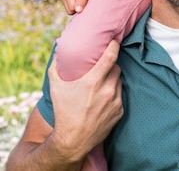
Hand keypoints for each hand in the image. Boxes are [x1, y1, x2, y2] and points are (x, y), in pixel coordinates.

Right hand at [48, 40, 123, 161]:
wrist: (72, 141)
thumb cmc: (63, 112)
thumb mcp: (55, 87)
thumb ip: (55, 66)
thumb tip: (58, 48)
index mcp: (93, 81)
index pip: (111, 56)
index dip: (114, 46)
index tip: (114, 40)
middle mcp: (107, 90)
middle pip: (116, 68)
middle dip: (111, 66)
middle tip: (103, 67)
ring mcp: (115, 102)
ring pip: (119, 82)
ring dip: (113, 80)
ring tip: (102, 84)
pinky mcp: (119, 112)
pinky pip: (120, 96)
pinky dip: (114, 94)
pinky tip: (104, 99)